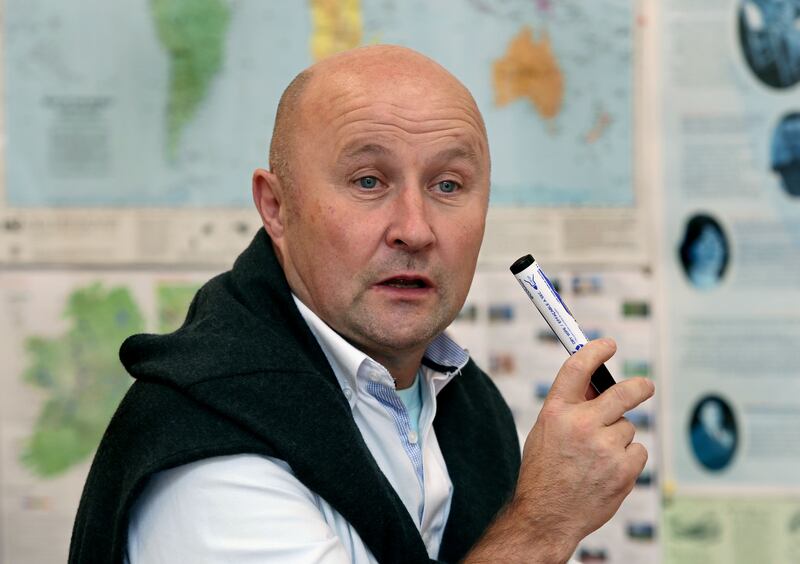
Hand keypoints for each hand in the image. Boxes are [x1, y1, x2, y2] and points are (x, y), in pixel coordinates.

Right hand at [517, 339, 653, 554]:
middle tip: (645, 386)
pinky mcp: (623, 469)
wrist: (546, 516)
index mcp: (556, 412)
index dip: (595, 351)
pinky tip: (607, 472)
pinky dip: (627, 459)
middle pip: (622, 393)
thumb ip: (570, 407)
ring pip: (627, 428)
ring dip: (618, 438)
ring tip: (597, 459)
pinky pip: (637, 451)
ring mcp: (604, 448)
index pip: (578, 368)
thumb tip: (597, 386)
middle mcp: (581, 425)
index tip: (609, 345)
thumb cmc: (544, 472)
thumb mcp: (546, 431)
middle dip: (638, 387)